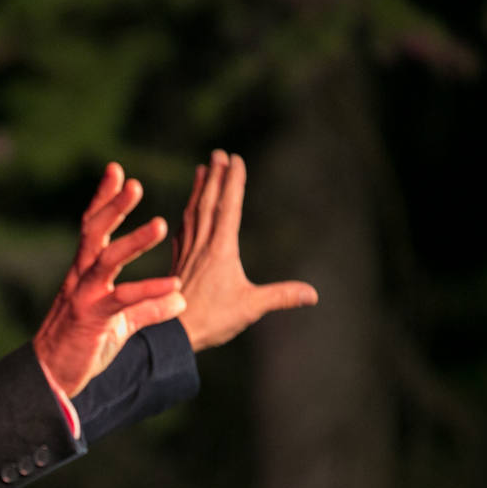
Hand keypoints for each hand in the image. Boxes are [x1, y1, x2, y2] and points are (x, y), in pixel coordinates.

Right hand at [33, 163, 185, 398]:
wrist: (51, 379)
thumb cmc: (82, 347)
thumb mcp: (120, 323)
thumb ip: (148, 307)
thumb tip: (179, 298)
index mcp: (85, 273)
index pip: (93, 228)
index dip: (104, 199)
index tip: (117, 172)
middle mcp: (80, 278)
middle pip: (93, 233)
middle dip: (112, 206)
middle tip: (132, 182)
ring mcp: (83, 297)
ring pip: (106, 260)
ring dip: (134, 241)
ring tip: (161, 223)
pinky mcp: (91, 319)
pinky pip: (122, 300)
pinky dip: (150, 292)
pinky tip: (175, 287)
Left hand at [174, 150, 317, 350]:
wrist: (172, 333)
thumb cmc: (212, 320)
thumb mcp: (251, 307)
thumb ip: (281, 296)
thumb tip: (313, 294)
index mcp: (221, 249)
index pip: (229, 207)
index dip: (233, 182)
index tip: (235, 158)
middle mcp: (203, 245)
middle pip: (209, 203)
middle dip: (214, 177)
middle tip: (218, 154)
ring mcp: (188, 252)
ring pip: (193, 213)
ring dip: (199, 190)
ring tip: (201, 169)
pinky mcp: (178, 263)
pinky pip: (183, 230)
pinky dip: (186, 214)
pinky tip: (186, 211)